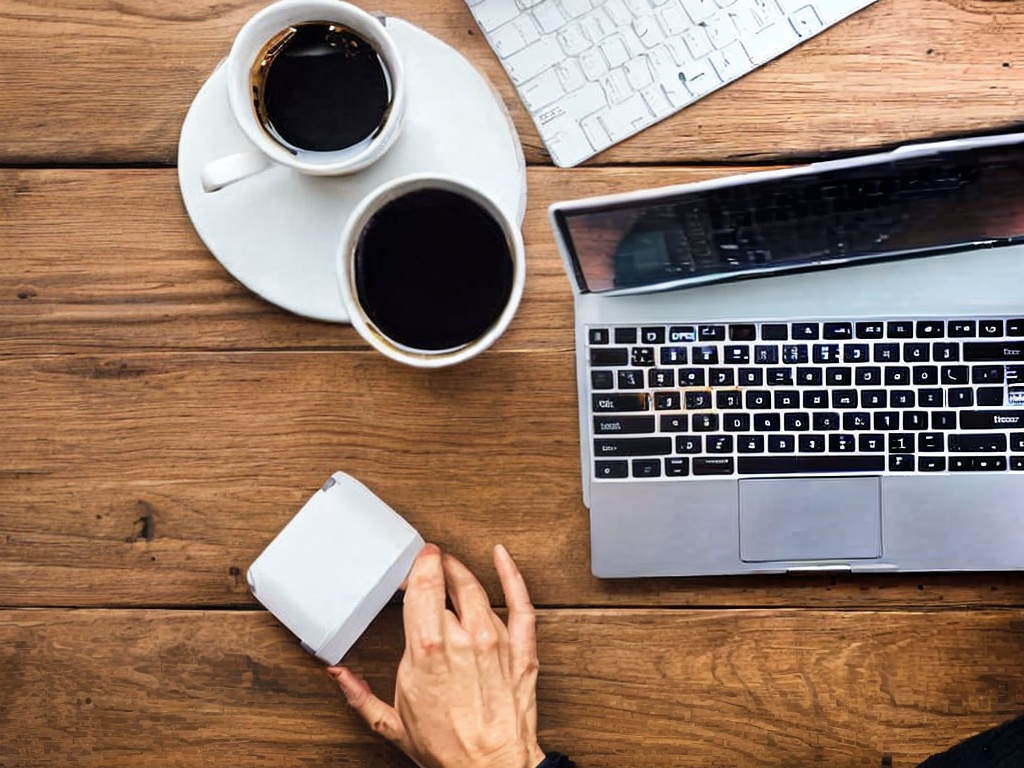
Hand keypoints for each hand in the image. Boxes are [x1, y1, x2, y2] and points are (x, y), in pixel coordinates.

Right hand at [327, 543, 544, 767]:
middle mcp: (462, 638)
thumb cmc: (446, 750)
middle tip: (428, 563)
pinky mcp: (521, 650)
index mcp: (427, 650)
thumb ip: (360, 694)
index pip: (421, 587)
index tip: (414, 560)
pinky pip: (520, 603)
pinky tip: (501, 557)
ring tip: (452, 566)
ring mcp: (495, 641)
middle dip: (435, 568)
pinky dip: (511, 575)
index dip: (418, 567)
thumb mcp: (392, 725)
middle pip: (448, 583)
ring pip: (478, 589)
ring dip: (462, 571)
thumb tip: (337, 673)